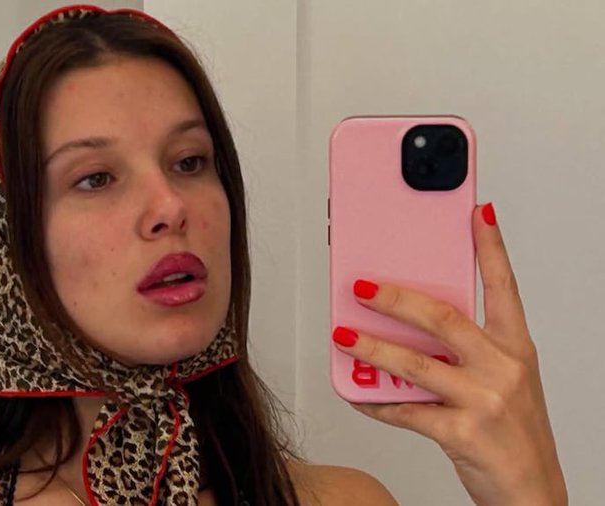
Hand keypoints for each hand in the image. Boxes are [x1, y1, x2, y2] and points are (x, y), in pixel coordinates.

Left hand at [332, 203, 566, 505]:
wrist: (532, 492)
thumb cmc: (512, 431)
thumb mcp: (500, 382)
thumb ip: (462, 353)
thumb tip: (403, 328)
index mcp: (515, 348)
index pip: (504, 287)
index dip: (490, 248)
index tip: (477, 213)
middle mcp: (504, 368)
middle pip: (444, 319)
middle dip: (397, 298)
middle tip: (362, 284)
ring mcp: (485, 400)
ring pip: (416, 364)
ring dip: (373, 348)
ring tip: (343, 334)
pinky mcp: (463, 434)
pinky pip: (406, 412)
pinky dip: (375, 402)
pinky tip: (356, 393)